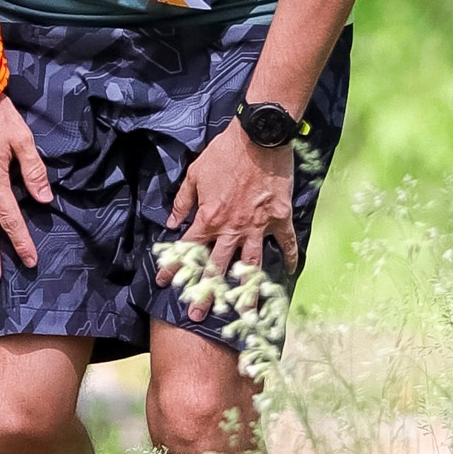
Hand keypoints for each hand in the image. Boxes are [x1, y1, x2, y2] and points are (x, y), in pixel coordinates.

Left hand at [161, 120, 297, 308]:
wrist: (259, 137)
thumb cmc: (224, 153)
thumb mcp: (195, 174)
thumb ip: (182, 201)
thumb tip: (170, 222)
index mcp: (209, 218)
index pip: (186, 249)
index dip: (173, 267)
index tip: (163, 282)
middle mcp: (232, 229)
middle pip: (215, 268)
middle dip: (204, 293)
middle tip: (197, 316)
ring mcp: (257, 226)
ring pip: (251, 265)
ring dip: (246, 291)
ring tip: (244, 313)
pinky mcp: (279, 218)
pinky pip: (285, 243)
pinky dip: (289, 257)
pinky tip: (288, 272)